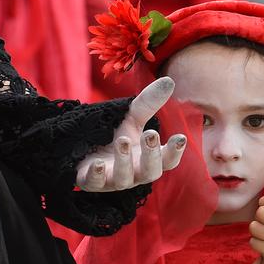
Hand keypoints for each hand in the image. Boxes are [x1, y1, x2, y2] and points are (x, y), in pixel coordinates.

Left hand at [77, 77, 186, 191]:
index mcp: (148, 160)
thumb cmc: (114, 136)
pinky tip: (97, 164)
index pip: (167, 160)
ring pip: (124, 178)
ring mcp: (112, 180)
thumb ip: (149, 103)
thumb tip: (169, 81)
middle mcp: (134, 174)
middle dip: (151, 154)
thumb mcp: (132, 118)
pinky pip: (95, 183)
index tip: (180, 137)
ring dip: (125, 161)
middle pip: (150, 172)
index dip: (175, 152)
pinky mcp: (90, 182)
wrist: (83, 149)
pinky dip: (97, 175)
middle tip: (151, 134)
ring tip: (122, 140)